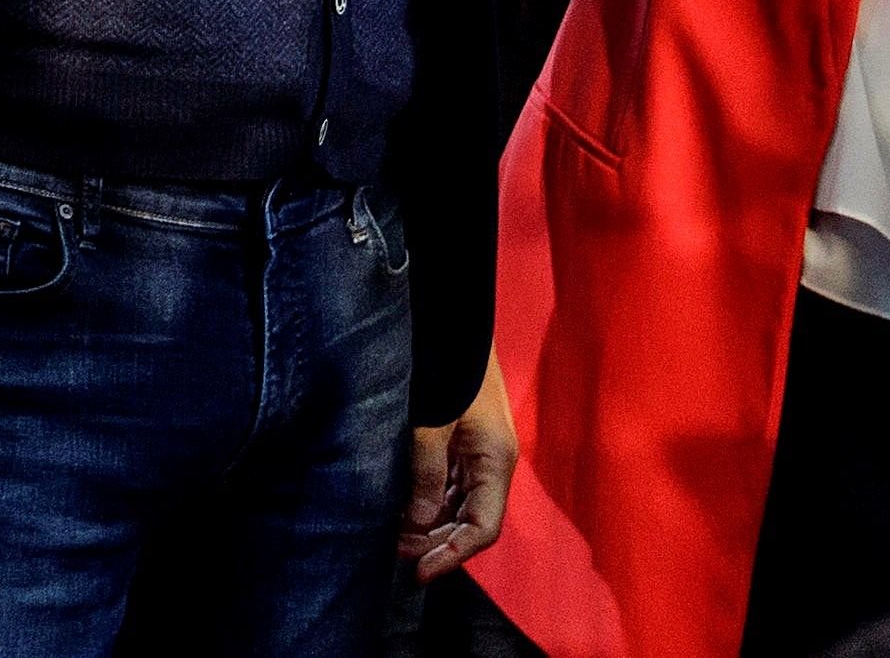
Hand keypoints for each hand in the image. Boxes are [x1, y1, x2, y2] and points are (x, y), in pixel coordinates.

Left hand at [399, 352, 517, 580]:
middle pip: (471, 521)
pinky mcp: (463, 438)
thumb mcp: (432, 423)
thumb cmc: (446, 366)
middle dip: (436, 542)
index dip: (451, 555)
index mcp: (496, 461)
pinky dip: (430, 499)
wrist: (453, 317)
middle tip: (394, 552)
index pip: (482, 528)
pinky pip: (450, 483)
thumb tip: (416, 523)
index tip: (417, 572)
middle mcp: (493, 461)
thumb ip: (425, 474)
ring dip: (431, 523)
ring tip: (394, 536)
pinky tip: (403, 506)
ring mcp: (479, 450)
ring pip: (459, 504)